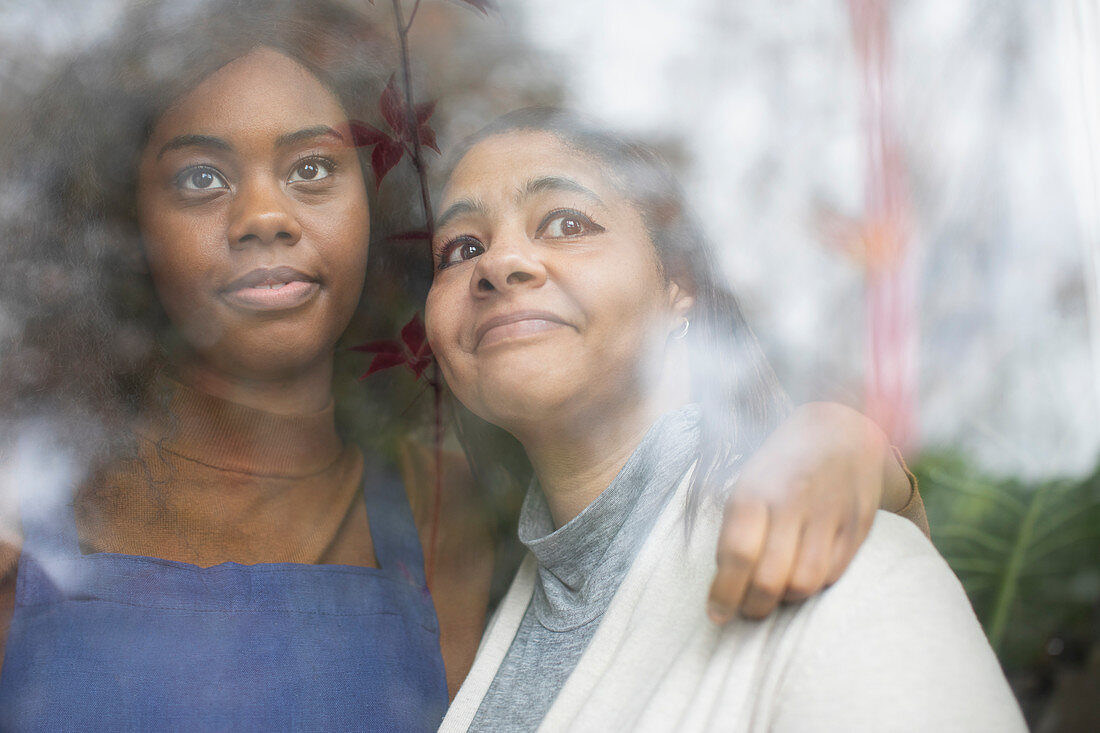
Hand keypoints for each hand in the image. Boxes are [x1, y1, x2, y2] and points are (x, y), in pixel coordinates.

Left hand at [706, 402, 902, 622]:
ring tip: (773, 597)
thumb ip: (737, 528)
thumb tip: (724, 583)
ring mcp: (830, 513)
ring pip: (804, 584)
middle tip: (745, 611)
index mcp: (756, 488)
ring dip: (785, 601)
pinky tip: (802, 577)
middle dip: (753, 607)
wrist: (841, 425)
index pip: (737, 555)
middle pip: (771, 579)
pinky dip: (815, 586)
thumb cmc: (782, 461)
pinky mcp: (859, 524)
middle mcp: (793, 501)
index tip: (716, 614)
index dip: (724, 593)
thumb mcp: (748, 481)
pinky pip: (834, 575)